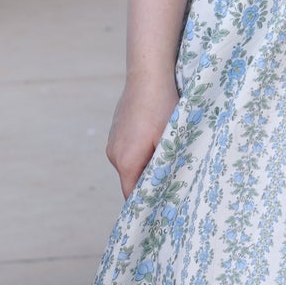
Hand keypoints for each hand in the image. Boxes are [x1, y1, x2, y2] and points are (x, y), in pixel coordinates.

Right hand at [106, 73, 180, 197]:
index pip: (132, 196)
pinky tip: (157, 137)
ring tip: (167, 152)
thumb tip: (168, 189)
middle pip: (132, 181)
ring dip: (147, 163)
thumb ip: (167, 168)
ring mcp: (113, 141)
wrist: (148, 75)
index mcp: (126, 161)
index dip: (147, 205)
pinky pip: (129, 150)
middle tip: (172, 181)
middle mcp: (114, 154)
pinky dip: (142, 150)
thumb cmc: (162, 107)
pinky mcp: (116, 131)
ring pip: (132, 164)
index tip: (162, 210)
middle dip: (150, 182)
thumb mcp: (171, 141)